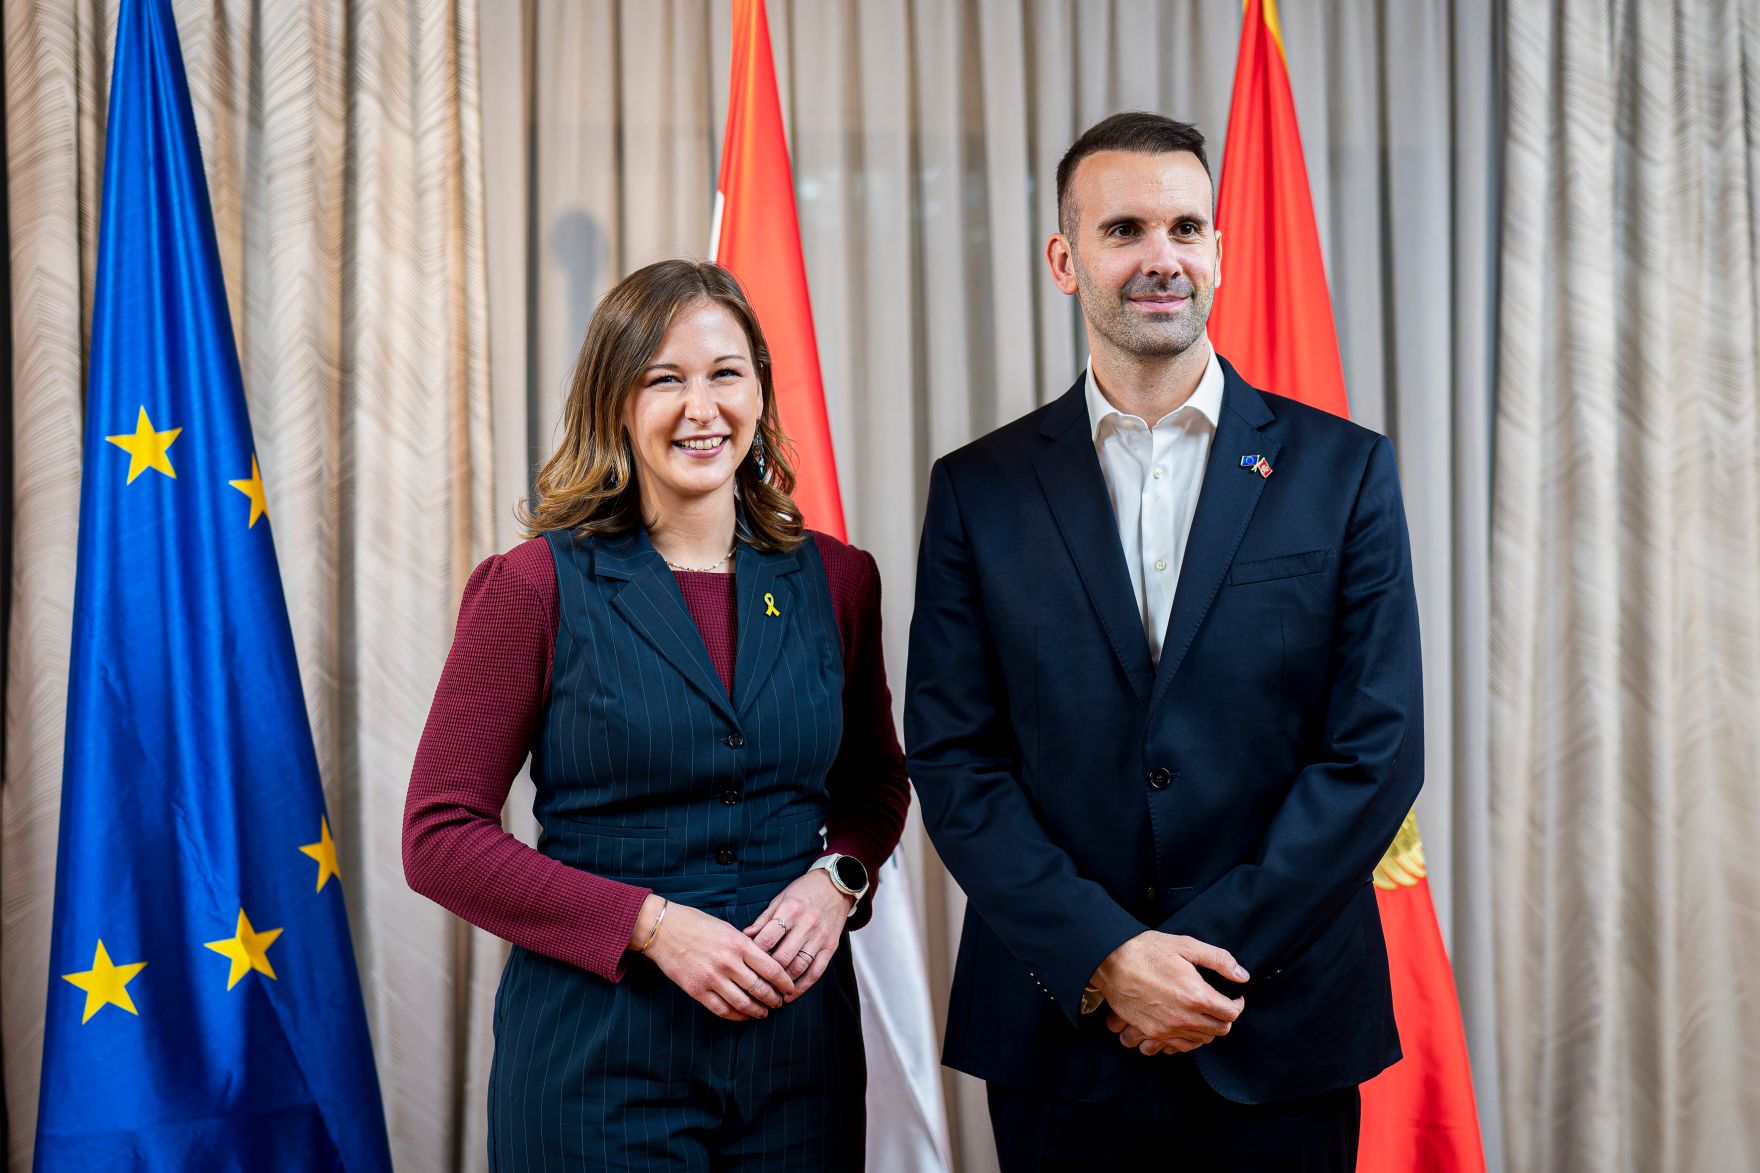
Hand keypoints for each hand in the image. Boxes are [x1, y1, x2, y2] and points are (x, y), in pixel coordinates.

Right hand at [634, 895, 797, 1020]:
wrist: (663, 929)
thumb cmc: (697, 925)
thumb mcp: (727, 928)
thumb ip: (746, 946)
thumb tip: (766, 964)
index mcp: (739, 944)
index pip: (772, 969)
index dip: (785, 983)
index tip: (790, 988)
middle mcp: (728, 962)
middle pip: (761, 989)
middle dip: (774, 999)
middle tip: (780, 1003)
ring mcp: (712, 978)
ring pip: (743, 1003)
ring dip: (758, 1011)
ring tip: (765, 1012)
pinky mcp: (697, 990)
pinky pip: (722, 1010)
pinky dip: (737, 1016)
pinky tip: (744, 1015)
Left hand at [742, 868, 850, 997]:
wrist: (837, 886)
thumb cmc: (804, 891)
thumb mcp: (781, 898)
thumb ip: (764, 919)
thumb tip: (745, 936)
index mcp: (791, 910)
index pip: (767, 938)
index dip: (754, 953)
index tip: (744, 964)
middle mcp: (806, 925)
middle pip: (782, 956)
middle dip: (767, 973)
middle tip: (754, 983)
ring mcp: (820, 937)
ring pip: (798, 967)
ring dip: (783, 984)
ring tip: (769, 993)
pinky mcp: (830, 947)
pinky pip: (816, 972)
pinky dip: (803, 986)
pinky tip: (791, 994)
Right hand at [1091, 931, 1247, 1053]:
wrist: (1110, 962)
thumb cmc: (1146, 951)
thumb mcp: (1185, 945)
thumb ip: (1218, 960)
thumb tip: (1242, 975)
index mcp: (1196, 995)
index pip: (1231, 1013)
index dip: (1238, 1004)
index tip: (1235, 997)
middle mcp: (1184, 1017)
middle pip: (1220, 1030)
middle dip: (1225, 1018)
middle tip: (1220, 1004)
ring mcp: (1167, 1028)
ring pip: (1202, 1040)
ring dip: (1208, 1028)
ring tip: (1203, 1012)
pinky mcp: (1152, 1032)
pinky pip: (1180, 1047)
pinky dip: (1189, 1039)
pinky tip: (1187, 1024)